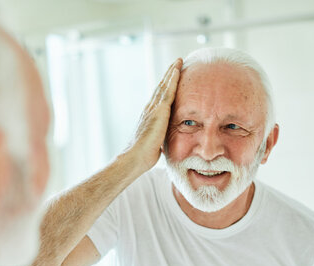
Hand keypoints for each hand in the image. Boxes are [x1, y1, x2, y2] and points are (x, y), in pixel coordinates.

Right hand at [126, 58, 181, 172]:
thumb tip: (163, 144)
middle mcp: (150, 109)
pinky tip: (177, 69)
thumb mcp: (155, 144)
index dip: (165, 86)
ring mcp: (153, 108)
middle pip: (161, 87)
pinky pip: (168, 90)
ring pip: (164, 85)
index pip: (159, 98)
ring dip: (171, 72)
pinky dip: (173, 78)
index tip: (171, 78)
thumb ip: (159, 138)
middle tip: (176, 63)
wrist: (135, 157)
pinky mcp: (159, 110)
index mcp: (150, 116)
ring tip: (178, 61)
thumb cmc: (143, 156)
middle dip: (168, 75)